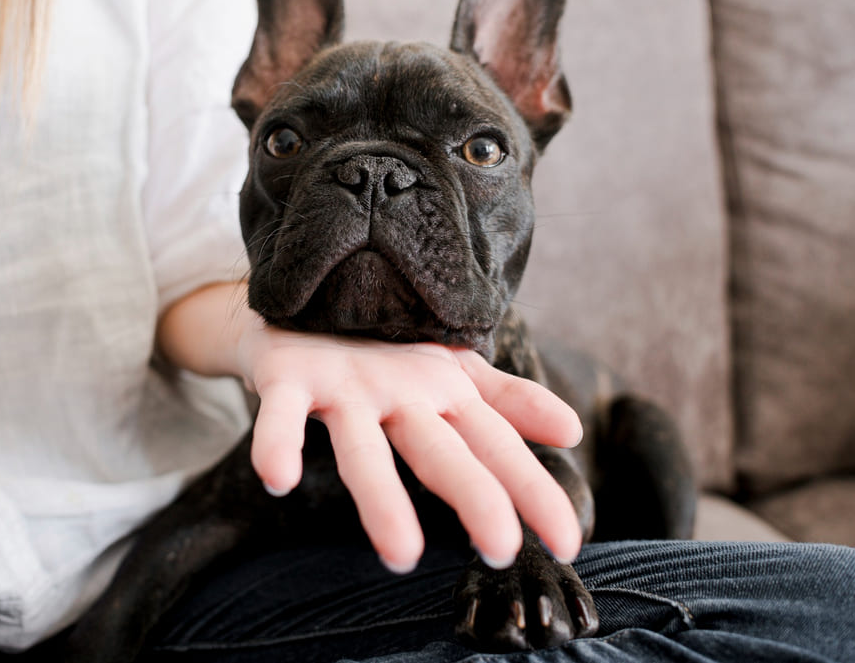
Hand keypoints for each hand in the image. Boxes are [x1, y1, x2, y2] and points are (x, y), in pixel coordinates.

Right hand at [237, 320, 583, 573]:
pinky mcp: (290, 376)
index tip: (569, 544)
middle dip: (475, 496)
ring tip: (401, 554)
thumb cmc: (384, 349)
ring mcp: (344, 385)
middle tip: (502, 549)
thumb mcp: (450, 375)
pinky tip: (278, 480)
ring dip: (381, 498)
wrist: (300, 299)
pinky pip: (281, 414)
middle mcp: (401, 390)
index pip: (498, 447)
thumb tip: (577, 431)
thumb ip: (508, 407)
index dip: (535, 492)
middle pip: (441, 451)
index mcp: (444, 393)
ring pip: (364, 448)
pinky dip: (278, 443)